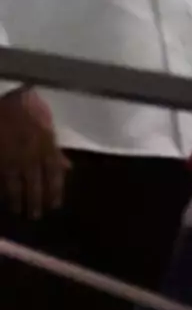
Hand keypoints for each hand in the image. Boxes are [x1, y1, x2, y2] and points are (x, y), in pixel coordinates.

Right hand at [0, 88, 68, 218]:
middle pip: (34, 185)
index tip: (54, 205)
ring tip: (16, 210)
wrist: (6, 94)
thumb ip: (55, 147)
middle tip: (35, 215)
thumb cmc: (28, 105)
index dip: (54, 192)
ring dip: (16, 200)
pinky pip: (1, 178)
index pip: (53, 175)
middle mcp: (30, 154)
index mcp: (46, 145)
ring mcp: (11, 157)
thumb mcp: (47, 123)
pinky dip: (1, 189)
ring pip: (14, 185)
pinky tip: (1, 196)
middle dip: (35, 202)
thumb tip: (66, 167)